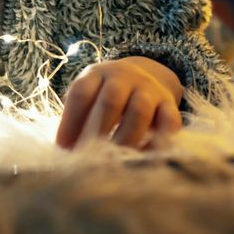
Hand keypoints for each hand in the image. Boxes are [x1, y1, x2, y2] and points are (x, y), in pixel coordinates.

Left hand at [55, 56, 183, 150]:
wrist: (144, 75)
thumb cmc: (106, 94)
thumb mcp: (90, 95)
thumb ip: (78, 118)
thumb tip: (66, 151)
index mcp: (97, 74)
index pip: (82, 93)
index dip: (71, 121)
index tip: (64, 147)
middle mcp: (124, 77)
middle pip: (110, 101)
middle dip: (98, 132)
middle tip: (89, 157)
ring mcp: (149, 88)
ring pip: (139, 111)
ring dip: (126, 139)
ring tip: (115, 159)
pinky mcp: (169, 104)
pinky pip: (169, 122)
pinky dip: (158, 141)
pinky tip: (145, 157)